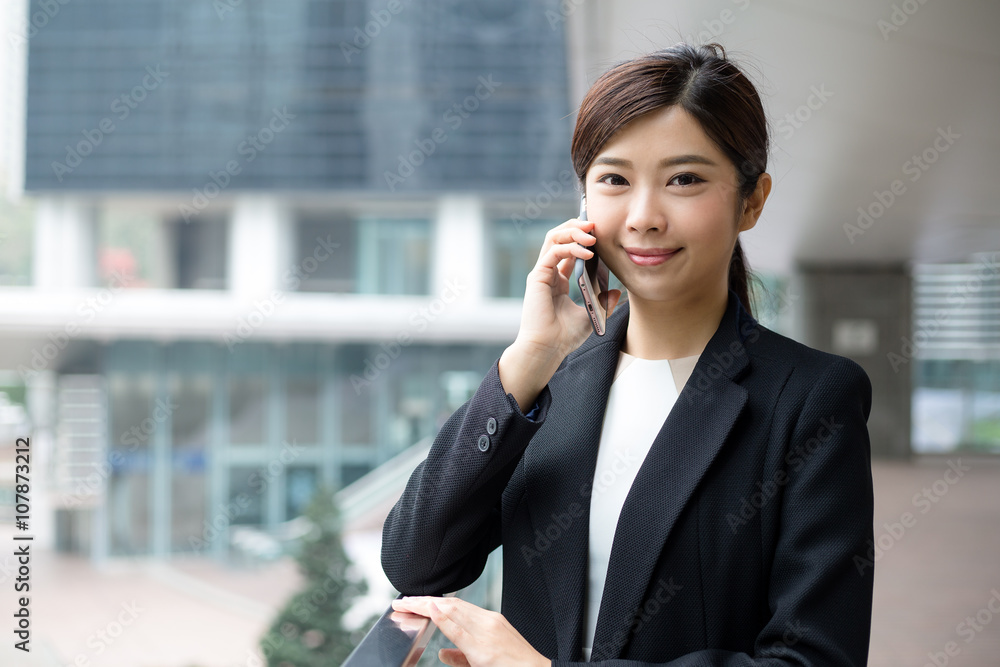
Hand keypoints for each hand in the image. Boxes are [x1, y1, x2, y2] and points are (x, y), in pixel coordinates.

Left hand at [391, 596, 548, 666]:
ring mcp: (486, 633)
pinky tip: (430, 610)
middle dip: (424, 601)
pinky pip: (461, 631)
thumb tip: (441, 654)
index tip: (415, 601)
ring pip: (453, 611)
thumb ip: (461, 656)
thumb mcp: (486, 660)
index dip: (433, 602)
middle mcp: (488, 622)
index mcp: (489, 622)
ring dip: (426, 606)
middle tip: (402, 601)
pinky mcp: (484, 649)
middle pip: (450, 605)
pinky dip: (444, 618)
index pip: (455, 606)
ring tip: (407, 604)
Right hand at [517, 217, 621, 360]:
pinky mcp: (537, 277)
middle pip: (558, 237)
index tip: (599, 232)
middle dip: (576, 226)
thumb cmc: (564, 337)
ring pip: (553, 238)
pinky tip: (587, 252)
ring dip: (573, 230)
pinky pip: (554, 252)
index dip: (582, 237)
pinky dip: (571, 247)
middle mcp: (548, 273)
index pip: (568, 249)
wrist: (547, 350)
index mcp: (558, 280)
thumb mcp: (591, 315)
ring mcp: (542, 273)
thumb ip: (603, 302)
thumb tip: (617, 292)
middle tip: (595, 223)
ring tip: (592, 232)